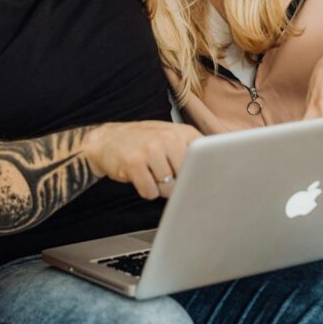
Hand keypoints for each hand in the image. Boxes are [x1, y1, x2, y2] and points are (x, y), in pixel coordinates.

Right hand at [81, 121, 201, 199]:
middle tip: (164, 172)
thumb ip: (192, 151)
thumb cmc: (143, 140)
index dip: (207, 174)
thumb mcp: (171, 137)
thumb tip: (216, 175)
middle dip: (179, 183)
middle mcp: (168, 138)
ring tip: (150, 172)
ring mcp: (150, 149)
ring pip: (169, 187)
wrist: (106, 139)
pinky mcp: (134, 164)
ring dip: (160, 187)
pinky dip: (146, 190)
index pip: (208, 157)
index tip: (209, 184)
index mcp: (183, 132)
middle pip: (188, 178)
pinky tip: (139, 177)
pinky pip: (150, 192)